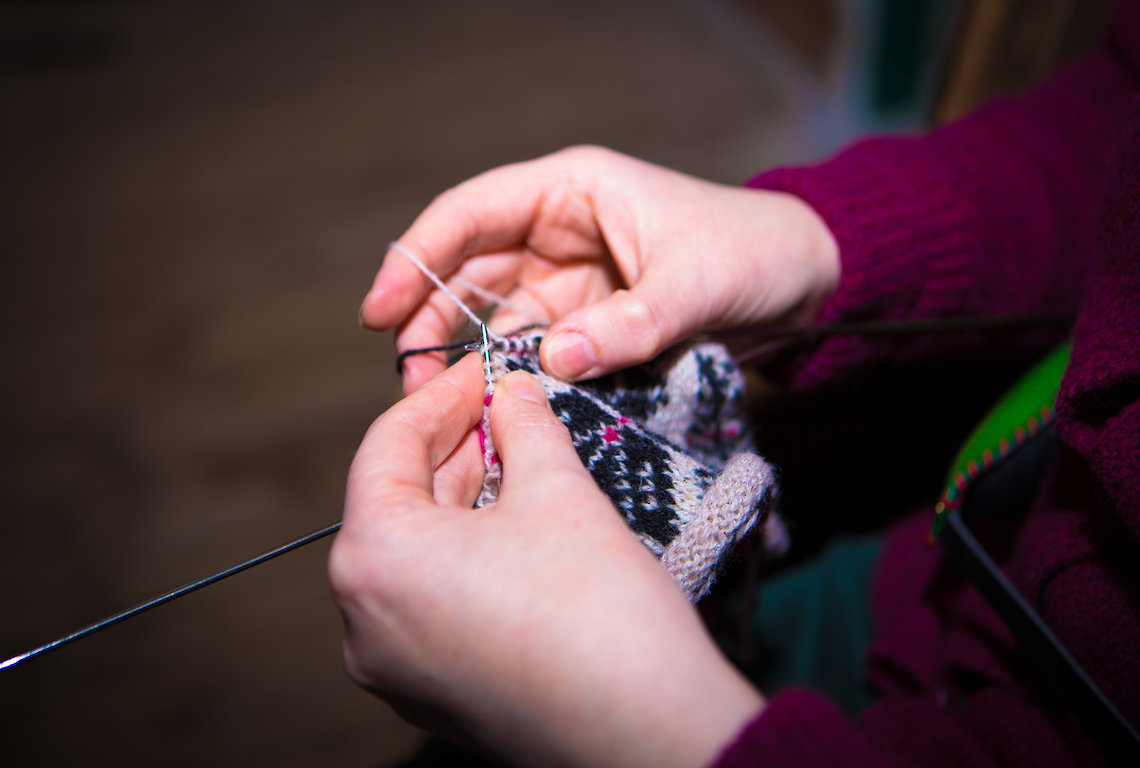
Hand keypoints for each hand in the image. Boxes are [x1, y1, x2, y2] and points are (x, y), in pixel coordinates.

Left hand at [329, 356, 764, 767]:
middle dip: (458, 447)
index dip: (441, 394)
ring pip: (418, 553)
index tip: (485, 368)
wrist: (648, 733)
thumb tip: (511, 390)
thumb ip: (523, 425)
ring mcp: (394, 666)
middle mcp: (363, 620)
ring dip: (466, 498)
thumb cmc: (596, 611)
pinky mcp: (433, 694)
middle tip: (510, 406)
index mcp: (372, 558)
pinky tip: (520, 524)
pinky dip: (468, 554)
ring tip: (523, 458)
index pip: (387, 445)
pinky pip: (434, 601)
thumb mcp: (557, 491)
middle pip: (398, 501)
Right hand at [361, 145, 838, 392]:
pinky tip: (495, 409)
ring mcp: (569, 281)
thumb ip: (628, 326)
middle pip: (466, 269)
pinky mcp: (587, 323)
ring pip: (493, 316)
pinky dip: (512, 377)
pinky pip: (534, 349)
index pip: (470, 214)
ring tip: (439, 405)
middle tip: (404, 378)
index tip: (378, 309)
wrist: (804, 284)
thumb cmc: (753, 255)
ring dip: (463, 355)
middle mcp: (557, 231)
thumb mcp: (695, 287)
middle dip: (427, 317)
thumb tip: (553, 362)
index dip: (414, 256)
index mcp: (571, 192)